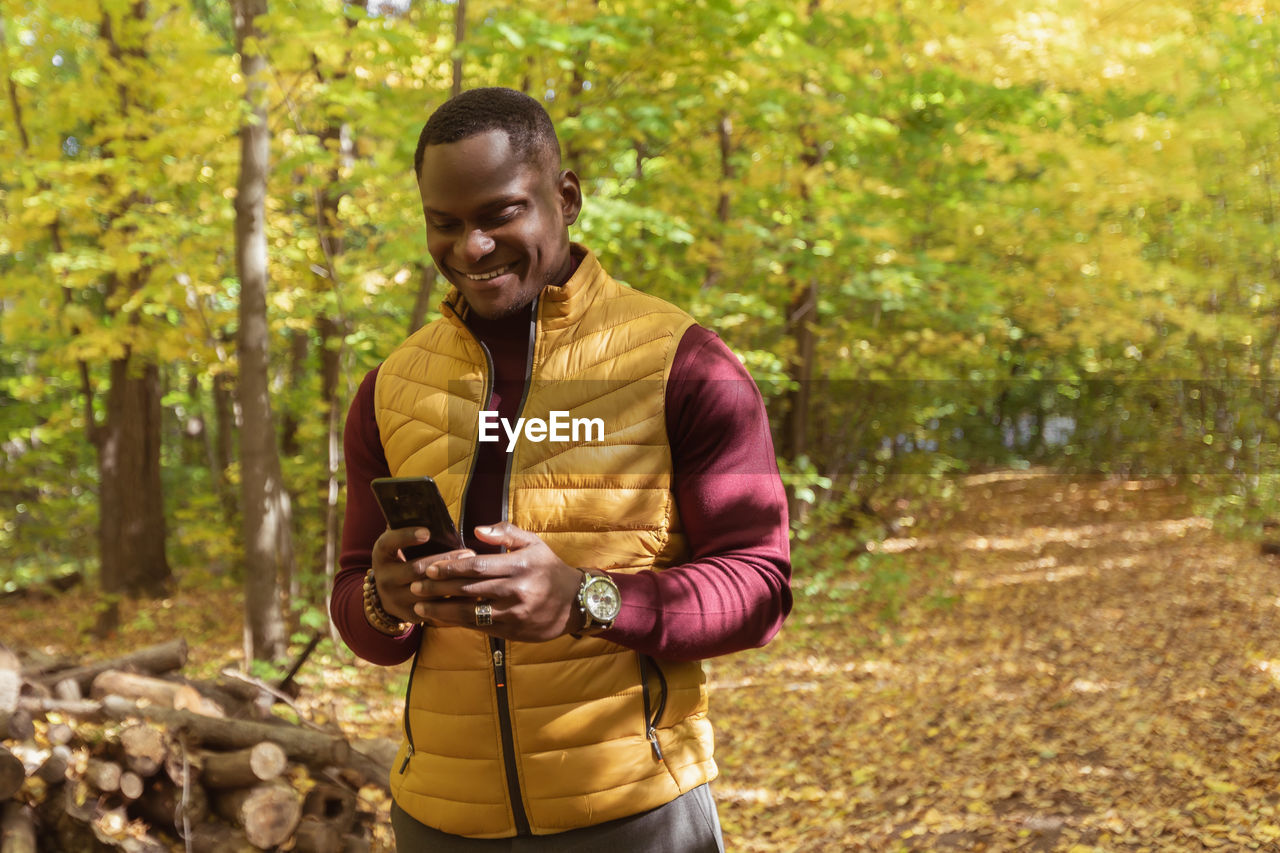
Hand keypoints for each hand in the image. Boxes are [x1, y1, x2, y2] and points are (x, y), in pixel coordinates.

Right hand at [371, 526, 473, 623]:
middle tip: (469, 552)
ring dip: (453, 581)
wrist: (386, 596)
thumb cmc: (401, 559)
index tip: (427, 531)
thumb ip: (408, 528)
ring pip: (428, 592)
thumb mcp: (397, 544)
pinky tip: (472, 592)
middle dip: (444, 560)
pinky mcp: (410, 615)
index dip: (407, 536)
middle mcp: (384, 578)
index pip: (389, 543)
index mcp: (381, 554)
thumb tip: (426, 508)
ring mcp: (395, 599)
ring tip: (474, 571)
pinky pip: (435, 609)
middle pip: (416, 569)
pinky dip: (453, 600)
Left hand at [409, 522, 583, 641]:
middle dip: (438, 588)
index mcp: (519, 565)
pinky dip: (457, 623)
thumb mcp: (534, 544)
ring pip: (470, 612)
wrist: (576, 603)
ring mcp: (514, 613)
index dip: (450, 567)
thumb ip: (506, 533)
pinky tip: (441, 618)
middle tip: (415, 585)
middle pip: (468, 589)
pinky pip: (479, 627)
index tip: (429, 567)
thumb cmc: (550, 569)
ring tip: (420, 606)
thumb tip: (475, 530)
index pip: (477, 566)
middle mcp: (516, 590)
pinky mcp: (512, 631)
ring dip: (441, 610)